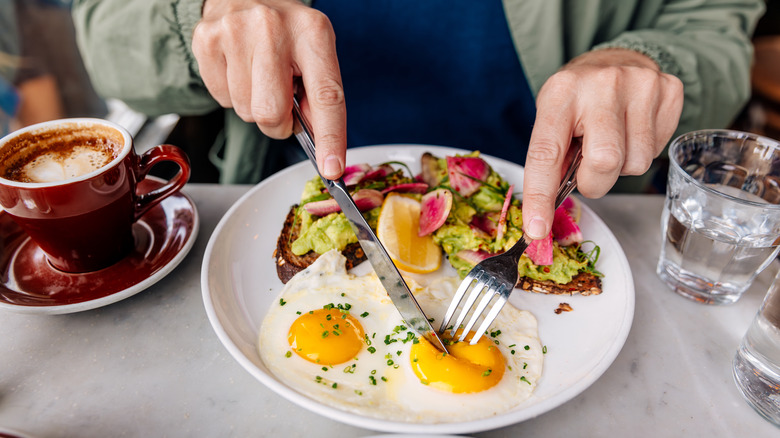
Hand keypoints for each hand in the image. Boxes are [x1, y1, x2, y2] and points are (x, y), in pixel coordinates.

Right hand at [192, 0, 345, 178]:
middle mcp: (273, 28)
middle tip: (279, 102)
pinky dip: (231, 94)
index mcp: (312, 33)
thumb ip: (318, 97)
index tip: (332, 168)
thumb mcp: (313, 53)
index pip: (326, 96)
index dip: (330, 137)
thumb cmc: (285, 33)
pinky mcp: (206, 40)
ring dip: (253, 106)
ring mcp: (235, 32)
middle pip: (271, 113)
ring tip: (257, 76)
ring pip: (245, 111)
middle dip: (277, 122)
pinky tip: (238, 69)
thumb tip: (322, 146)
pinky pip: (220, 99)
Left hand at [521, 48, 682, 238]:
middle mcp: (600, 84)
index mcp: (560, 93)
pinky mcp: (669, 90)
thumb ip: (553, 161)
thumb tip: (544, 213)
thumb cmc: (577, 100)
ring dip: (620, 167)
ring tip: (612, 141)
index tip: (536, 229)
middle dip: (596, 181)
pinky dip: (642, 151)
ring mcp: (640, 84)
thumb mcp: (553, 119)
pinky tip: (632, 130)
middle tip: (590, 171)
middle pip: (605, 161)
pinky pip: (657, 150)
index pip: (547, 153)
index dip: (540, 196)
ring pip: (635, 163)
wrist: (616, 58)